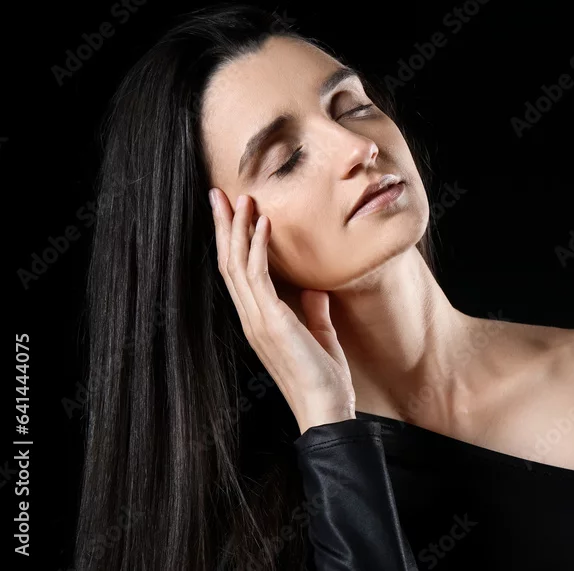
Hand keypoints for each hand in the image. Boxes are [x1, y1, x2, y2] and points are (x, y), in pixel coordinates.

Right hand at [209, 188, 355, 433]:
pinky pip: (258, 277)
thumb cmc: (325, 379)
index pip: (238, 272)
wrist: (326, 407)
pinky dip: (258, 248)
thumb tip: (315, 292)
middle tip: (219, 194)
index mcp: (259, 320)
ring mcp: (257, 319)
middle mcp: (252, 317)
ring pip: (237, 264)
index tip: (231, 211)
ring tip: (242, 198)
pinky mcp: (271, 321)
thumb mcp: (321, 337)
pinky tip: (263, 224)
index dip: (232, 240)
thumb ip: (314, 313)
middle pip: (229, 263)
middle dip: (224, 227)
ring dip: (238, 229)